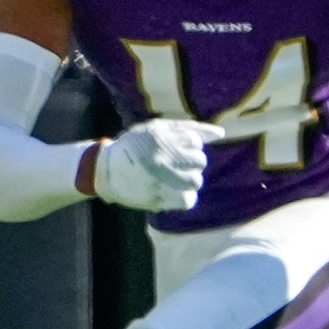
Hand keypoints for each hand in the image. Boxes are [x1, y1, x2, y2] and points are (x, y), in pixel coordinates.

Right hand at [93, 118, 226, 211]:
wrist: (107, 170)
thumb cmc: (136, 145)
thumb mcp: (158, 128)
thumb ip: (189, 129)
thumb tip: (221, 133)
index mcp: (161, 139)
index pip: (195, 142)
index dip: (189, 145)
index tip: (175, 147)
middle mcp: (161, 159)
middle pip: (200, 162)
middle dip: (193, 162)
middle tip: (177, 164)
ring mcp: (160, 181)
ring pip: (196, 181)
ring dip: (190, 179)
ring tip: (176, 177)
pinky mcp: (158, 199)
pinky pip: (188, 200)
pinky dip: (185, 196)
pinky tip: (175, 191)